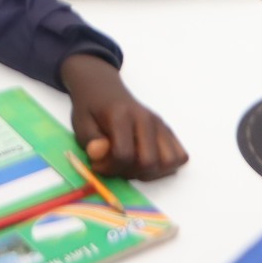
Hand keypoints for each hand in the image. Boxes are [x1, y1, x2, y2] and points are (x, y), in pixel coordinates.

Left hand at [61, 54, 186, 180]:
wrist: (104, 89)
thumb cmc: (91, 109)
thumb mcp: (81, 125)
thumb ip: (91, 141)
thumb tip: (99, 155)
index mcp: (121, 116)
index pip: (124, 155)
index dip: (109, 168)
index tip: (98, 164)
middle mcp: (146, 119)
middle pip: (150, 162)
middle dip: (131, 173)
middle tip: (115, 166)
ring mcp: (160, 124)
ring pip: (170, 162)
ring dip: (151, 172)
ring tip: (133, 165)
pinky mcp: (167, 130)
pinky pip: (180, 155)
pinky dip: (166, 166)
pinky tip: (147, 162)